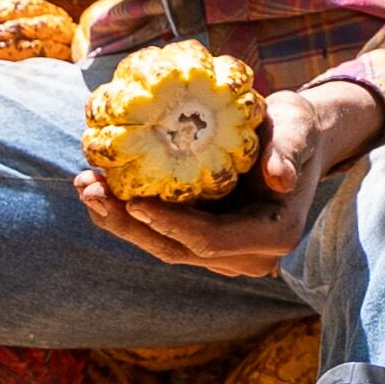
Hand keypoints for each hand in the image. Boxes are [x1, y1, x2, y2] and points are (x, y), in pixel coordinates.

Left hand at [74, 80, 378, 274]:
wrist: (296, 138)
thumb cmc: (297, 127)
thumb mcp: (297, 128)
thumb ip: (289, 151)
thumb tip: (280, 178)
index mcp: (274, 235)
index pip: (212, 239)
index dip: (171, 224)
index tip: (134, 201)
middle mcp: (248, 256)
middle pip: (177, 249)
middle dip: (129, 224)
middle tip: (92, 191)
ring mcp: (224, 254)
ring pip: (162, 246)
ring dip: (120, 221)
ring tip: (87, 188)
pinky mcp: (204, 242)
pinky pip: (162, 235)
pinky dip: (131, 216)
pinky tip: (103, 191)